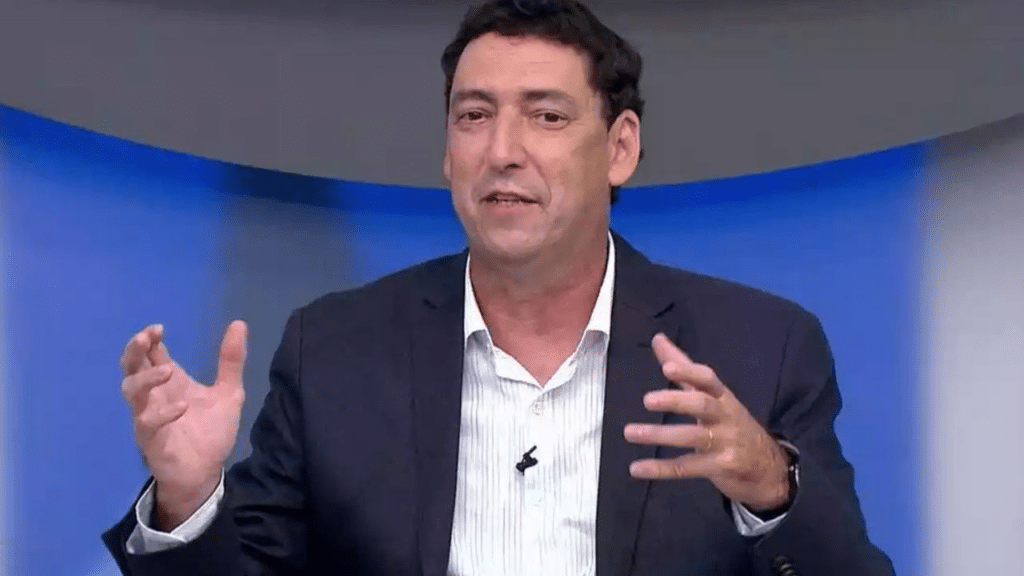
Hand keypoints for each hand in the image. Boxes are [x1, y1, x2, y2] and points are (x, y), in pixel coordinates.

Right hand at [119, 321, 247, 528]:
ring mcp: (149, 416)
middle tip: (147, 336)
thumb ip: (231, 361)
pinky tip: (182, 406)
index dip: (149, 339)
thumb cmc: (210, 431)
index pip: (151, 353)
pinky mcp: (151, 439)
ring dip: (146, 378)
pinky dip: (162, 413)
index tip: (158, 328)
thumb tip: (239, 323)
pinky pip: (147, 423)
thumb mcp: (228, 392)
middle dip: (135, 350)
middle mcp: (155, 395)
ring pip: (131, 391)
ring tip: (167, 369)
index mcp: (171, 381)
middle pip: (131, 366)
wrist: (207, 472)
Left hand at [623, 333, 789, 511]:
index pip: (708, 379)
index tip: (668, 368)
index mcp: (722, 396)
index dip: (688, 373)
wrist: (769, 467)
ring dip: (660, 434)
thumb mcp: (713, 395)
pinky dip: (661, 468)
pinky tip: (637, 468)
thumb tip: (657, 338)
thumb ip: (684, 368)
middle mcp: (725, 417)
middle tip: (647, 400)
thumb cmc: (732, 425)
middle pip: (702, 405)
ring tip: (631, 432)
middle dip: (676, 401)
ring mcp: (725, 443)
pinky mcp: (721, 467)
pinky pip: (688, 468)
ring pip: (692, 437)